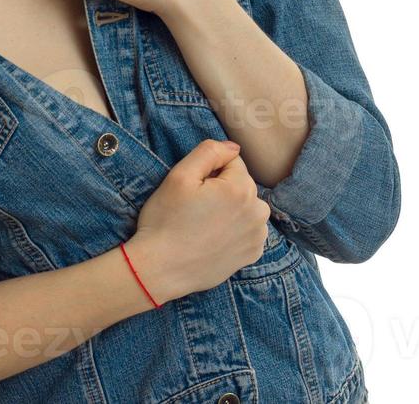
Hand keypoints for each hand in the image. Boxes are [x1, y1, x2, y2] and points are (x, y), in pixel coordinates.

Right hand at [127, 139, 270, 302]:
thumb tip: (233, 147)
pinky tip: (213, 239)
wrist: (160, 269)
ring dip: (231, 209)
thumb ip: (209, 152)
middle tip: (195, 208)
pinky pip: (247, 230)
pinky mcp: (252, 254)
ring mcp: (257, 236)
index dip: (209, 172)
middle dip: (222, 189)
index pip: (232, 162)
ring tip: (203, 225)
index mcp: (242, 188)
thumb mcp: (179, 176)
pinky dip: (234, 231)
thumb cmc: (165, 220)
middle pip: (241, 184)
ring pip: (246, 207)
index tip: (194, 190)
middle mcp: (258, 212)